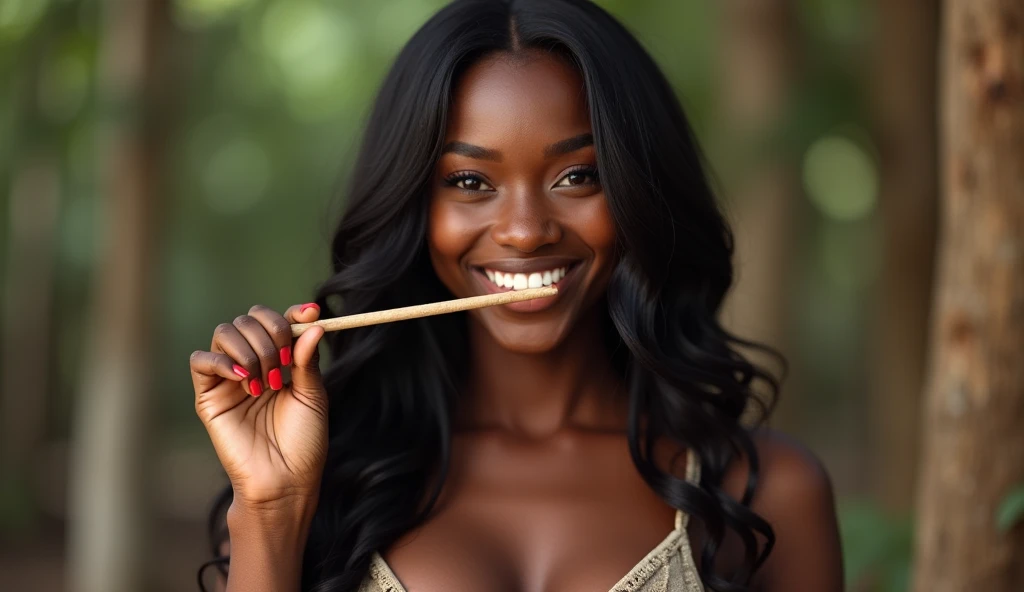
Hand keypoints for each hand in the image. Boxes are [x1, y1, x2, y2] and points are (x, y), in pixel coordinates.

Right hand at [189, 303, 327, 510]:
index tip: (310, 313)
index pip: (277, 322)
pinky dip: (222, 361)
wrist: (285, 479)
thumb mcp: (313, 395)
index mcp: (280, 362)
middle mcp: (253, 365)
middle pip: (248, 320)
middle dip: (270, 334)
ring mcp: (229, 378)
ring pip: (225, 332)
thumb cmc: (303, 442)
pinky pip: (201, 360)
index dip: (292, 313)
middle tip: (283, 364)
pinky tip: (244, 381)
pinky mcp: (209, 396)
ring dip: (250, 349)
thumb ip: (307, 359)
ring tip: (265, 382)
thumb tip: (314, 323)